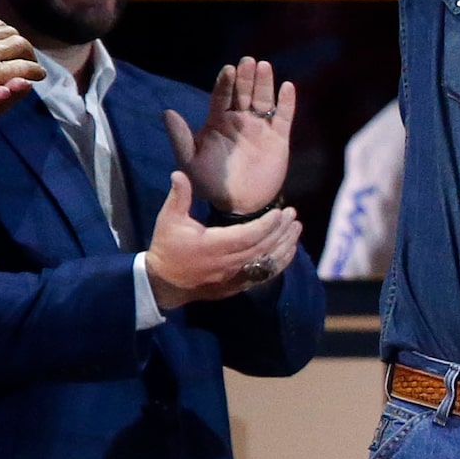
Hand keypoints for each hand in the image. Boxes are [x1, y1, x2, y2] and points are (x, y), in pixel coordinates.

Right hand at [146, 172, 301, 308]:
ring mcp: (234, 277)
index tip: (280, 212)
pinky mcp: (236, 285)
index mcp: (214, 246)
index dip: (267, 224)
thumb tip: (179, 173)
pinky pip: (262, 275)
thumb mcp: (169, 220)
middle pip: (262, 247)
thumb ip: (178, 196)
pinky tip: (288, 251)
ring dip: (284, 246)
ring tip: (296, 229)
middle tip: (293, 214)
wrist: (163, 283)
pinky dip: (278, 263)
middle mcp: (228, 263)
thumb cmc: (167, 248)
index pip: (248, 235)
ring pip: (266, 263)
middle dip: (280, 231)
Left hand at [163, 57, 294, 215]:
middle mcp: (240, 120)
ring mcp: (260, 127)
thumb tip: (166, 112)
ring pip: (264, 100)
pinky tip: (287, 87)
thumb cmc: (210, 184)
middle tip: (248, 61)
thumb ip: (180, 138)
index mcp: (218, 121)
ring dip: (264, 83)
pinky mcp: (278, 138)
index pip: (222, 96)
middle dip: (245, 77)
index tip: (228, 70)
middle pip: (244, 92)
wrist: (238, 205)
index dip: (225, 83)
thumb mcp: (190, 162)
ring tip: (264, 67)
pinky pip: (284, 116)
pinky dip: (287, 102)